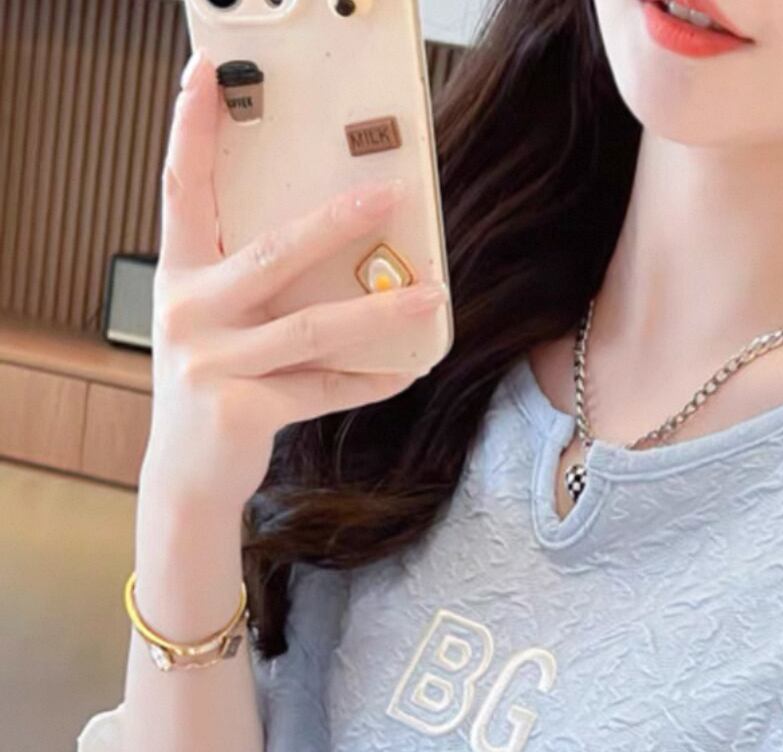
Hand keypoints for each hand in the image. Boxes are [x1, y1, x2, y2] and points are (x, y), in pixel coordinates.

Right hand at [144, 47, 446, 514]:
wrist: (187, 475)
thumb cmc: (212, 384)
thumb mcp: (213, 321)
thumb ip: (249, 280)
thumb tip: (333, 234)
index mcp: (178, 276)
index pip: (181, 186)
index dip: (192, 128)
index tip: (207, 72)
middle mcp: (189, 313)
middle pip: (272, 253)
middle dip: (334, 223)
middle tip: (389, 197)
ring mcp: (214, 364)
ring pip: (311, 328)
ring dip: (379, 311)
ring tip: (432, 295)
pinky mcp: (243, 411)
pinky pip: (323, 388)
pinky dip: (369, 380)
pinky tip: (407, 370)